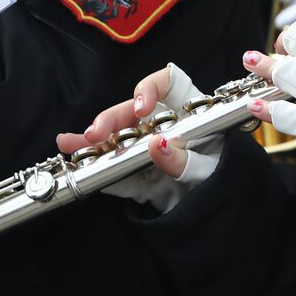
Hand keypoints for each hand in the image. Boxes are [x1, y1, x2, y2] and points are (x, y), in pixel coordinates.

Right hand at [55, 64, 221, 211]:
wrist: (220, 211)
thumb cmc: (223, 178)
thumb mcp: (212, 170)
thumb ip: (188, 161)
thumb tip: (158, 145)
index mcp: (190, 113)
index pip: (170, 84)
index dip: (151, 87)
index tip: (140, 107)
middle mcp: (164, 125)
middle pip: (133, 110)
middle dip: (111, 118)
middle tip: (95, 134)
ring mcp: (146, 147)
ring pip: (117, 136)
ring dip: (93, 139)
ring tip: (71, 144)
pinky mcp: (136, 171)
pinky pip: (114, 166)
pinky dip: (95, 166)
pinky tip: (77, 162)